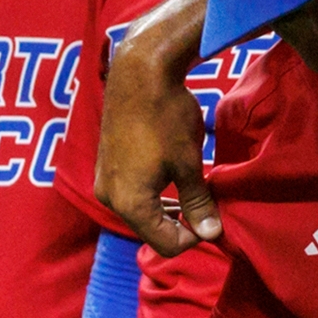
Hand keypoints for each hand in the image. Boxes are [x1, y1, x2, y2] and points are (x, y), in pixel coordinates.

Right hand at [99, 0, 216, 252]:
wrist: (139, 74)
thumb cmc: (166, 117)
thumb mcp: (189, 164)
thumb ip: (198, 202)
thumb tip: (212, 234)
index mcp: (129, 203)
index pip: (166, 244)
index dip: (194, 238)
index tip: (214, 221)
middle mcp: (109, 198)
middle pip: (150, 231)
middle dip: (180, 226)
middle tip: (207, 208)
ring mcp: (104, 182)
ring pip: (141, 215)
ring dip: (168, 211)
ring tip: (194, 193)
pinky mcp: (106, 167)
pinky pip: (131, 195)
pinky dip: (154, 196)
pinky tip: (172, 178)